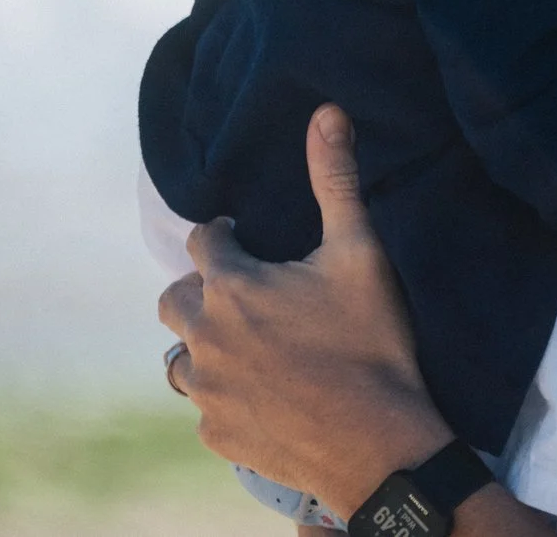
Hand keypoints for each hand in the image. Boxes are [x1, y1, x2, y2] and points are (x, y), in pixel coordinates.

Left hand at [156, 105, 452, 517]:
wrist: (381, 444)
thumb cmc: (372, 342)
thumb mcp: (360, 253)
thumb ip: (336, 180)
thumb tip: (327, 111)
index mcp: (232, 286)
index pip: (202, 240)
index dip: (223, 234)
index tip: (244, 238)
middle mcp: (205, 336)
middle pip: (175, 297)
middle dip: (201, 287)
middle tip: (244, 294)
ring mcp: (206, 391)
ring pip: (180, 357)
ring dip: (203, 344)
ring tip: (245, 346)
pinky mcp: (216, 434)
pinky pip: (204, 407)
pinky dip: (223, 395)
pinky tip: (259, 394)